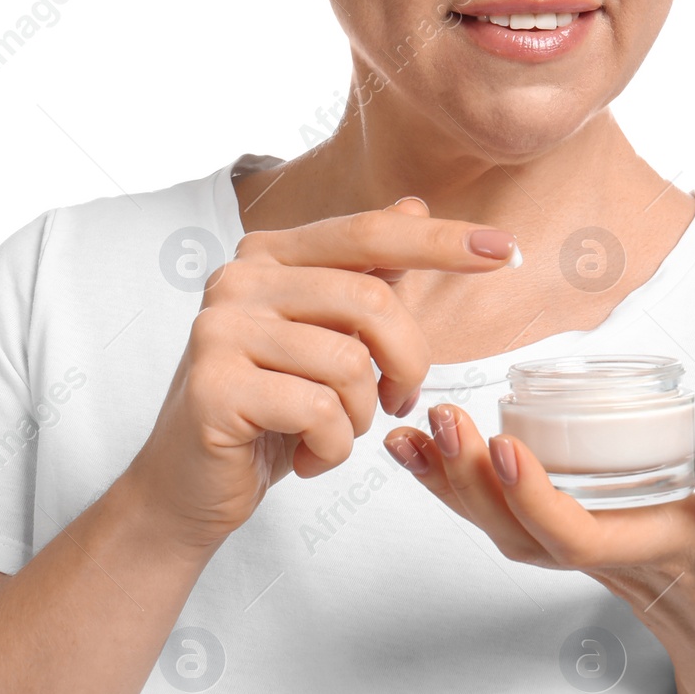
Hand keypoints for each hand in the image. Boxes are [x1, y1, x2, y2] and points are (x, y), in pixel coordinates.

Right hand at [126, 198, 517, 555]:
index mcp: (268, 255)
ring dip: (362, 415)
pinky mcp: (214, 387)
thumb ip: (363, 274)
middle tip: (396, 401)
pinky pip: (321, 412)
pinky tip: (306, 457)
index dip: (439, 241)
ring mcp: (220, 330)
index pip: (368, 234)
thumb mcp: (322, 337)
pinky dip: (332, 449)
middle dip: (407, 362)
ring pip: (350, 363)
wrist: (190, 487)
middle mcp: (238, 279)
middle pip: (370, 302)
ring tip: (333, 431)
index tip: (504, 249)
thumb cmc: (268, 410)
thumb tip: (414, 205)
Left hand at [384, 405, 694, 679]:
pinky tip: (428, 449)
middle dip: (472, 482)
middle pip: (519, 535)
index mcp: (657, 550)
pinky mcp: (569, 539)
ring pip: (502, 530)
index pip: (579, 536)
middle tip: (441, 420)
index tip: (503, 445)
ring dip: (451, 484)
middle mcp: (605, 557)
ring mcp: (581, 553)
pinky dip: (460, 484)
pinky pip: (505, 519)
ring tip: (409, 435)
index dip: (535, 497)